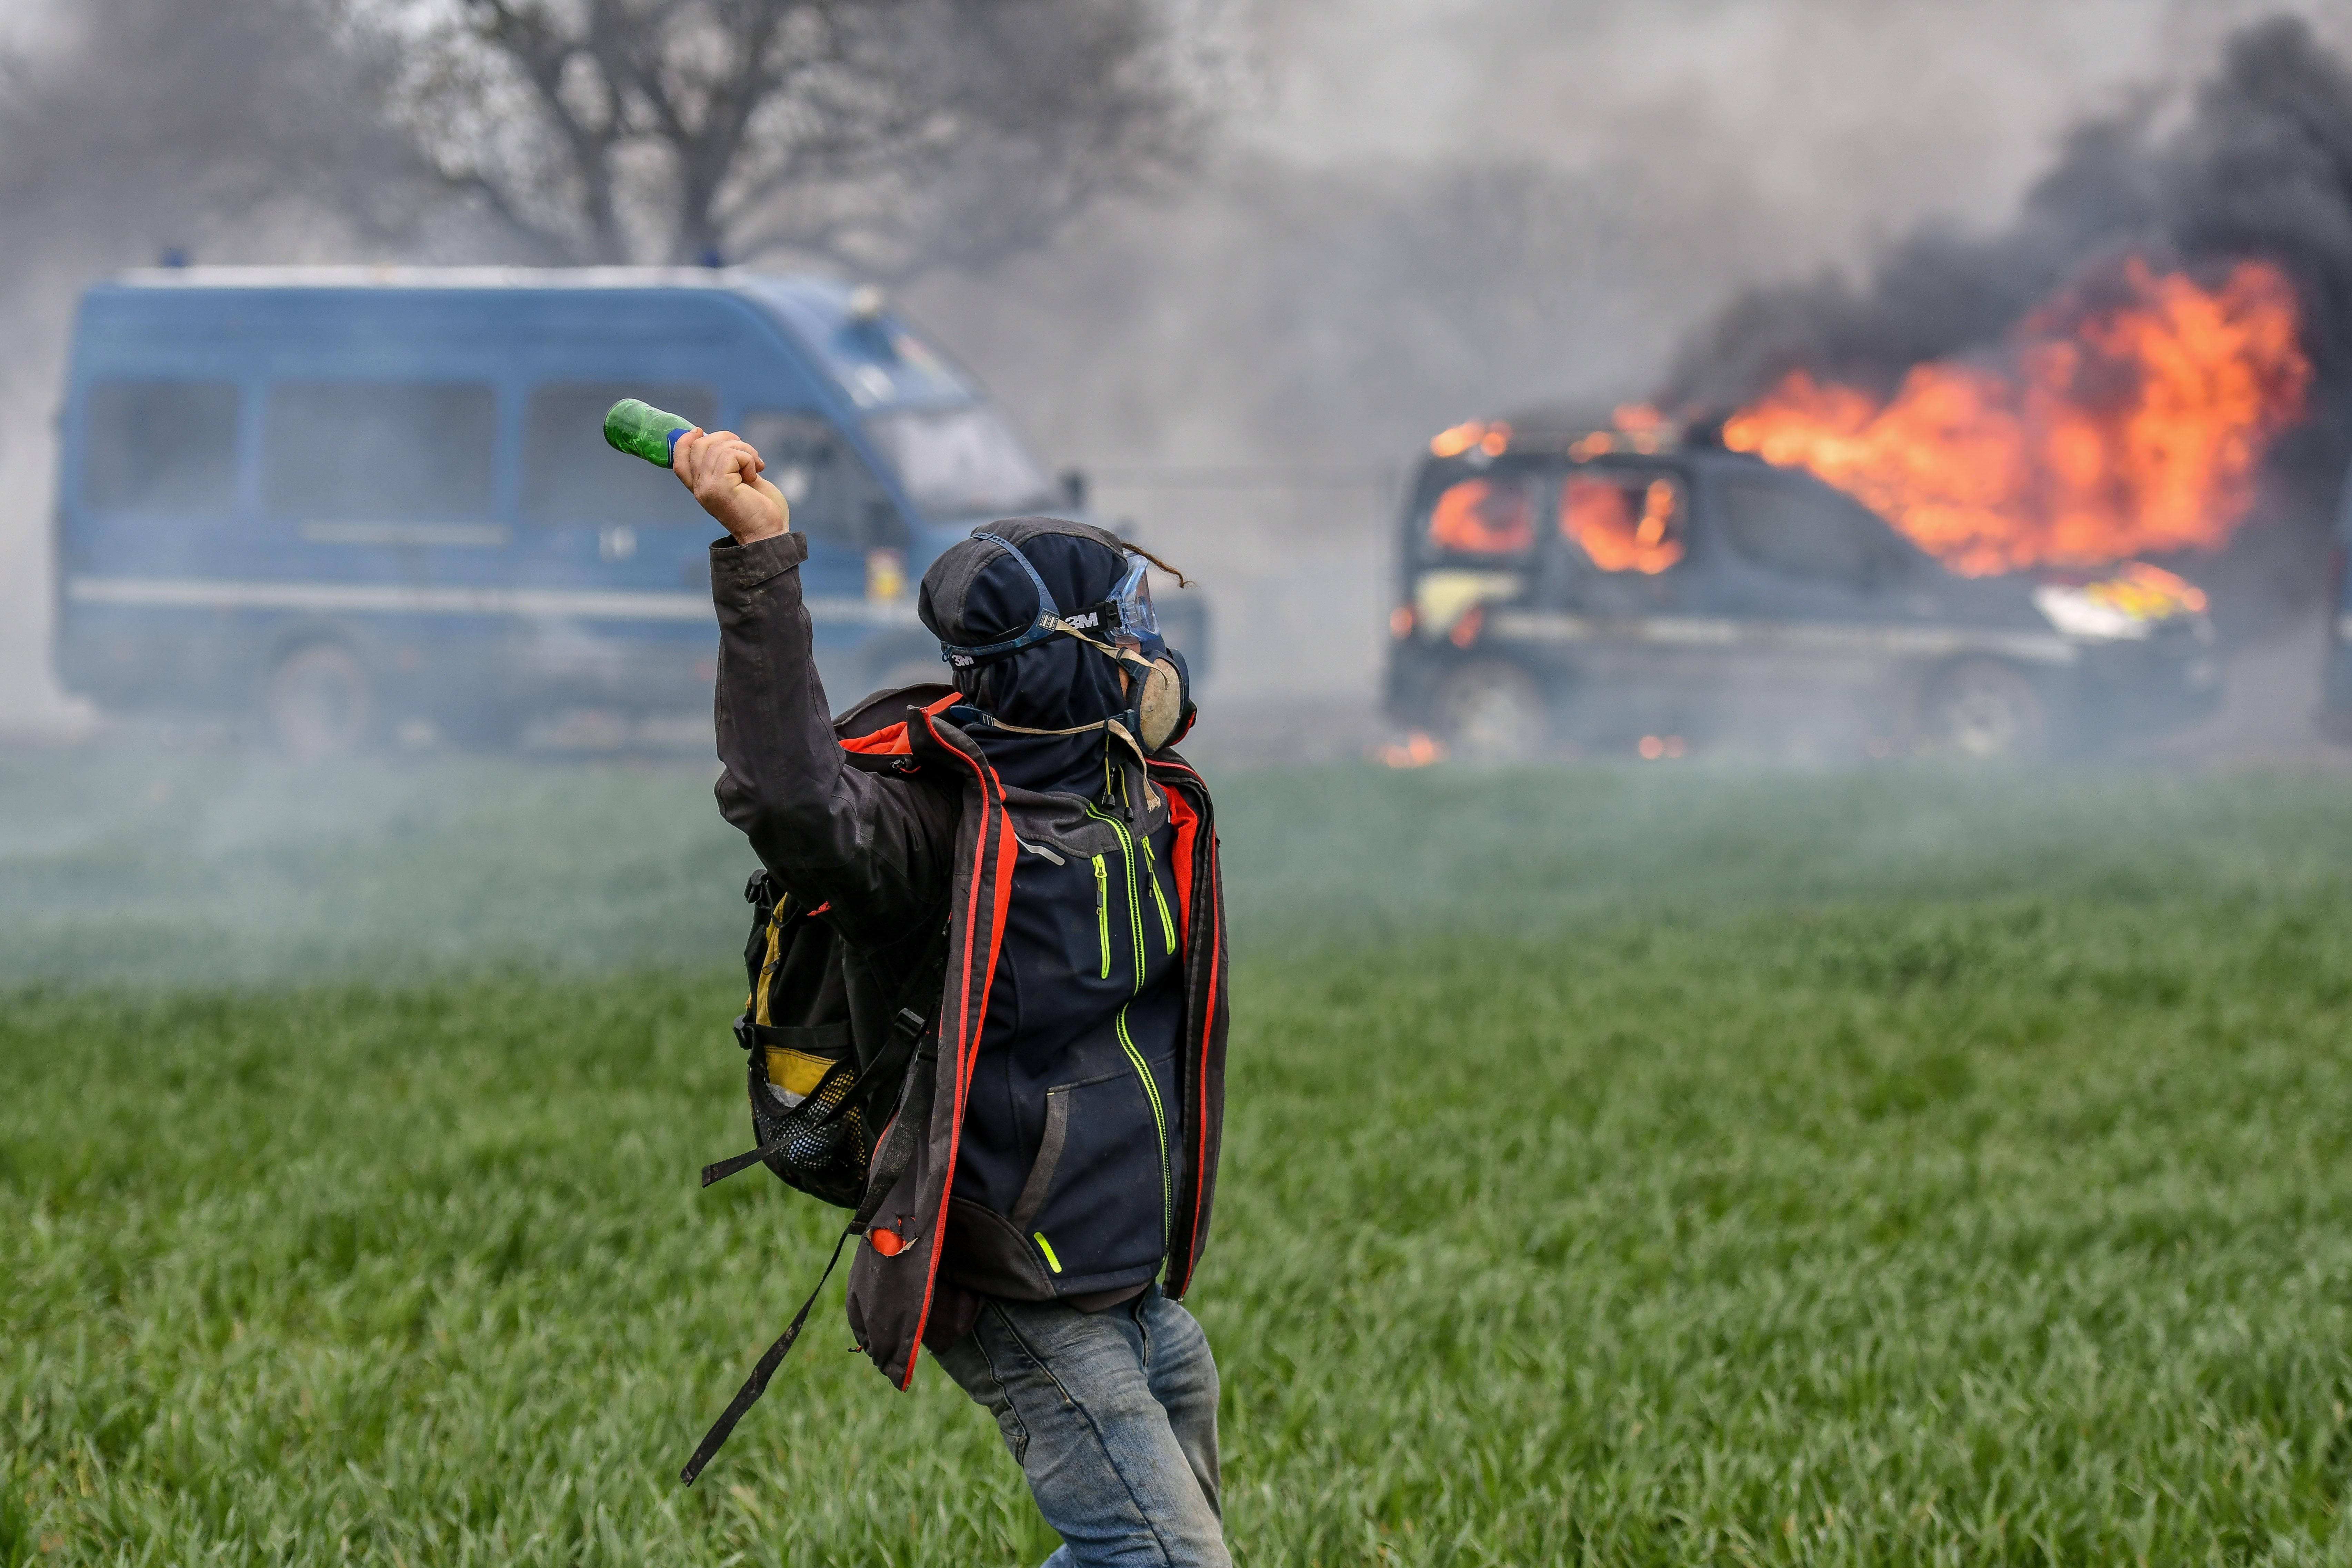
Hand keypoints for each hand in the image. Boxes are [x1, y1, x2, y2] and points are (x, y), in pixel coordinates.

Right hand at [675, 428, 789, 543]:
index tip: (699, 430)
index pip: (680, 460)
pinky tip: (755, 474)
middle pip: (699, 445)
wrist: (769, 534)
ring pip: (718, 447)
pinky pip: (731, 454)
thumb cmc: (762, 509)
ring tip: (756, 467)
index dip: (685, 441)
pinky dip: (748, 458)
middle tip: (749, 455)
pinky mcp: (718, 486)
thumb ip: (729, 464)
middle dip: (728, 439)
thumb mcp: (742, 480)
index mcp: (702, 487)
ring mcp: (707, 487)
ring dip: (745, 449)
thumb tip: (725, 440)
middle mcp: (700, 488)